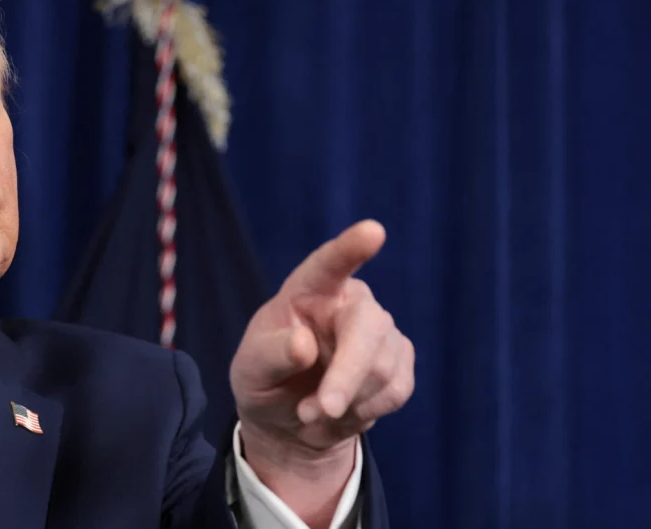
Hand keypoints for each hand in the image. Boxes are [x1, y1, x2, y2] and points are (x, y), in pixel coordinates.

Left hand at [230, 220, 413, 524]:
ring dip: (347, 402)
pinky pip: (397, 390)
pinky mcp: (400, 359)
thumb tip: (303, 344)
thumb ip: (271, 355)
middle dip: (348, 374)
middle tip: (325, 410)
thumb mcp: (251, 371)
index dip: (350, 248)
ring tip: (312, 411)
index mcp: (308, 289)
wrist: (290, 419)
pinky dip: (366, 411)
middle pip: (367, 326)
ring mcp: (380, 329)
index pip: (329, 263)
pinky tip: (343, 411)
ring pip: (383, 367)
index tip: (373, 231)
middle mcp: (350, 301)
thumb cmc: (265, 380)